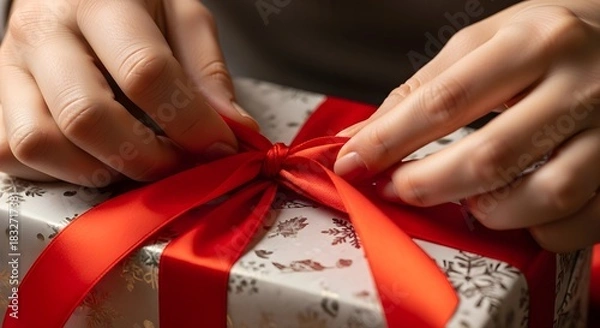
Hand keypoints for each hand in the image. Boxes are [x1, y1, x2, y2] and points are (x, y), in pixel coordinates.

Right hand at [0, 0, 257, 186]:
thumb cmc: (132, 2)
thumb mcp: (182, 15)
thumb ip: (208, 71)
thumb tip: (235, 129)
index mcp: (101, 1)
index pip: (145, 72)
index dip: (190, 122)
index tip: (221, 147)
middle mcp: (45, 33)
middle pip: (87, 116)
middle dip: (145, 159)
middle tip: (179, 166)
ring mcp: (11, 68)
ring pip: (39, 142)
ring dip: (98, 171)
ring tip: (136, 164)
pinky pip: (9, 154)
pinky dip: (56, 172)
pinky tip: (93, 160)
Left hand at [334, 0, 599, 251]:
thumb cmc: (548, 41)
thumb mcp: (484, 43)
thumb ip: (421, 91)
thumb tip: (360, 138)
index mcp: (533, 42)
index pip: (445, 100)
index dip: (388, 141)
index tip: (352, 165)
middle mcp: (579, 85)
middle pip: (489, 157)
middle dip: (426, 185)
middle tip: (398, 190)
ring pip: (543, 197)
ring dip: (487, 213)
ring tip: (467, 200)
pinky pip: (580, 224)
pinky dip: (539, 232)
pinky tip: (519, 212)